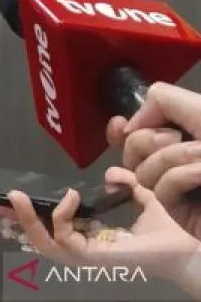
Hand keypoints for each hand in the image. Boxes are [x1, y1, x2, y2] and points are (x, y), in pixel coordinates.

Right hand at [0, 167, 200, 285]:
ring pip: (44, 244)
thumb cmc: (166, 228)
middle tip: (5, 198)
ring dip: (28, 219)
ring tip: (18, 197)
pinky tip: (69, 197)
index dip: (32, 214)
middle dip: (18, 220)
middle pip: (40, 240)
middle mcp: (84, 249)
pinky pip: (64, 238)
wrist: (185, 245)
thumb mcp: (139, 197)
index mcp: (91, 237)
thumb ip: (124, 183)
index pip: (52, 229)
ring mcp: (86, 255)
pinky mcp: (92, 257)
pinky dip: (61, 216)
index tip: (15, 196)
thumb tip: (110, 174)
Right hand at [106, 83, 200, 238]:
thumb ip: (165, 100)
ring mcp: (177, 185)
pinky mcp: (179, 210)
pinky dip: (181, 178)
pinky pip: (159, 187)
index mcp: (188, 128)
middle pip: (132, 143)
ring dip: (172, 159)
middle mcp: (178, 155)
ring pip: (141, 167)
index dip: (128, 123)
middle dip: (152, 139)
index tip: (122, 126)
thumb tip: (129, 124)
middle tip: (180, 139)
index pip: (142, 123)